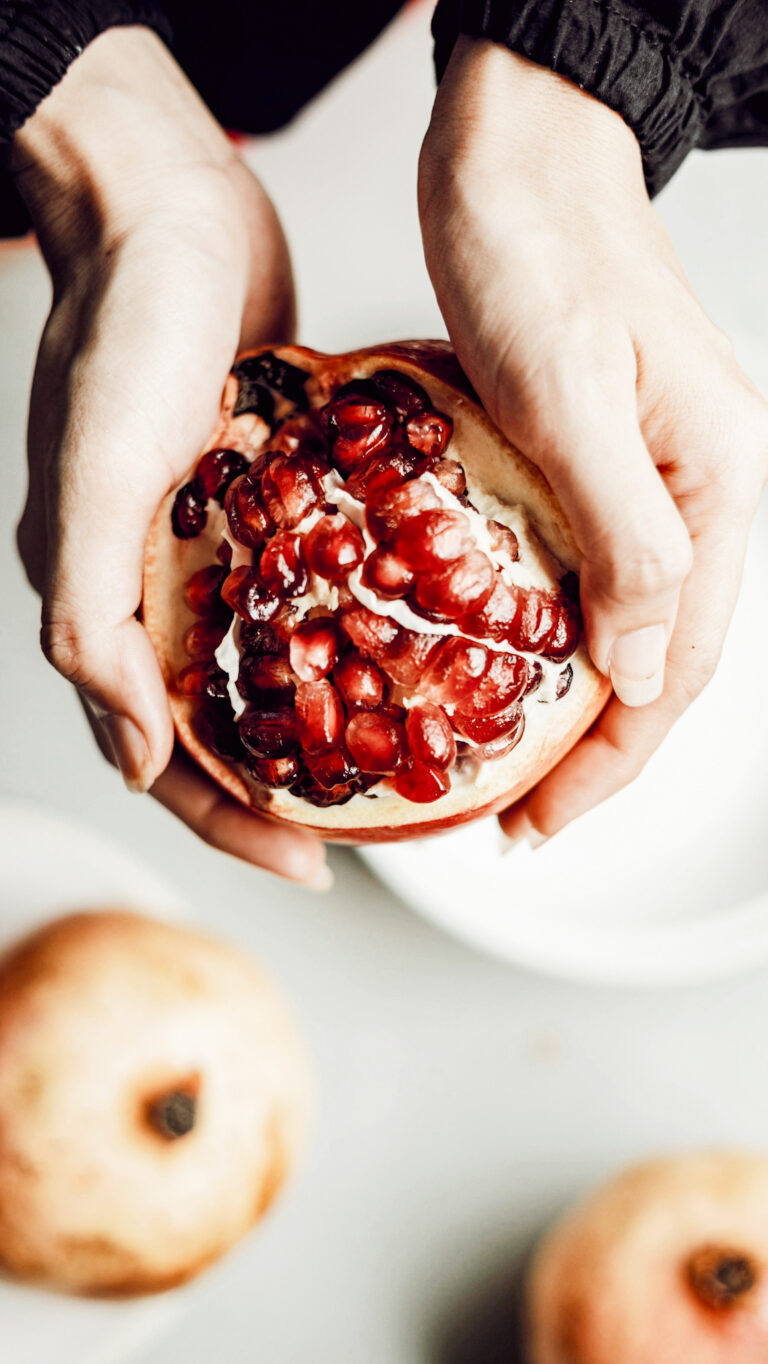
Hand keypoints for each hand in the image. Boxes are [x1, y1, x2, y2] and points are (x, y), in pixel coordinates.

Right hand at [12, 27, 329, 887]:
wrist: (164, 211)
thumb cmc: (121, 332)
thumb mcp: (95, 481)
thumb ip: (94, 623)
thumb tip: (136, 757)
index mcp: (104, 601)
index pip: (160, 753)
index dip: (228, 822)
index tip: (311, 864)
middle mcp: (153, 586)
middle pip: (219, 725)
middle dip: (283, 791)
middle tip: (363, 837)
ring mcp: (208, 544)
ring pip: (263, 664)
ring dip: (319, 719)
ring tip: (395, 761)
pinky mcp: (260, 497)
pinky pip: (300, 587)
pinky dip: (341, 628)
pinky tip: (404, 646)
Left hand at [418, 38, 767, 841]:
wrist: (517, 145)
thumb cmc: (538, 246)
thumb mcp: (572, 395)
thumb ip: (626, 538)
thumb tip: (641, 671)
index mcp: (720, 484)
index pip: (680, 665)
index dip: (613, 759)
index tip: (543, 821)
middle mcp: (700, 489)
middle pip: (658, 658)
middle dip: (592, 751)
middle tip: (515, 817)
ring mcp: (651, 472)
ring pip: (621, 621)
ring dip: (566, 702)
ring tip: (506, 762)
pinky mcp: (595, 454)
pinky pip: (582, 568)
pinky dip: (542, 631)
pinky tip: (494, 658)